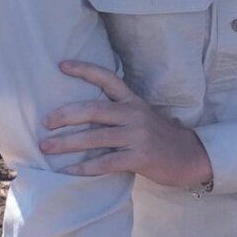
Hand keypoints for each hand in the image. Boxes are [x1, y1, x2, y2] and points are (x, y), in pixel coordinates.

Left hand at [39, 61, 212, 188]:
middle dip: (65, 115)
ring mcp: (139, 136)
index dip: (85, 70)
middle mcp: (135, 115)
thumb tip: (80, 115)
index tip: (61, 66)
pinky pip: (106, 162)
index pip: (108, 78)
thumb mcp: (143, 118)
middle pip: (94, 110)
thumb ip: (118, 113)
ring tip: (47, 148)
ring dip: (67, 143)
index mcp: (134, 101)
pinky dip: (84, 167)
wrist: (191, 158)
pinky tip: (68, 171)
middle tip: (45, 123)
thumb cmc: (160, 139)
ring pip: (95, 137)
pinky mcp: (141, 157)